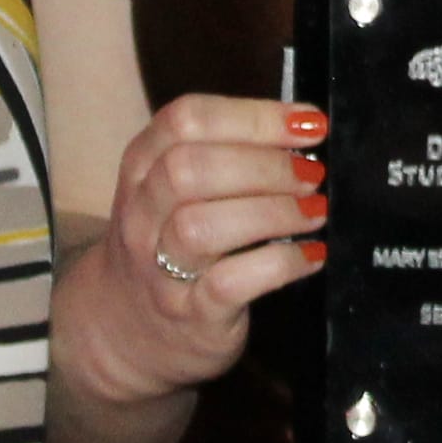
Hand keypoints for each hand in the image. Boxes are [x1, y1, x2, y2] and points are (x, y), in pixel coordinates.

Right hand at [51, 95, 325, 417]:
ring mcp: (157, 268)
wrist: (126, 327)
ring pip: (200, 226)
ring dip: (272, 211)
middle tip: (312, 173)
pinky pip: (228, 285)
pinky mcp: (188, 315)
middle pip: (189, 168)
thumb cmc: (171, 243)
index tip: (309, 124)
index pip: (186, 120)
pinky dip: (278, 265)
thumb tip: (306, 129)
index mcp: (143, 166)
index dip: (253, 116)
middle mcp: (141, 213)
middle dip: (265, 164)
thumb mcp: (176, 188)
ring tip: (315, 210)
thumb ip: (226, 153)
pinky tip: (311, 255)